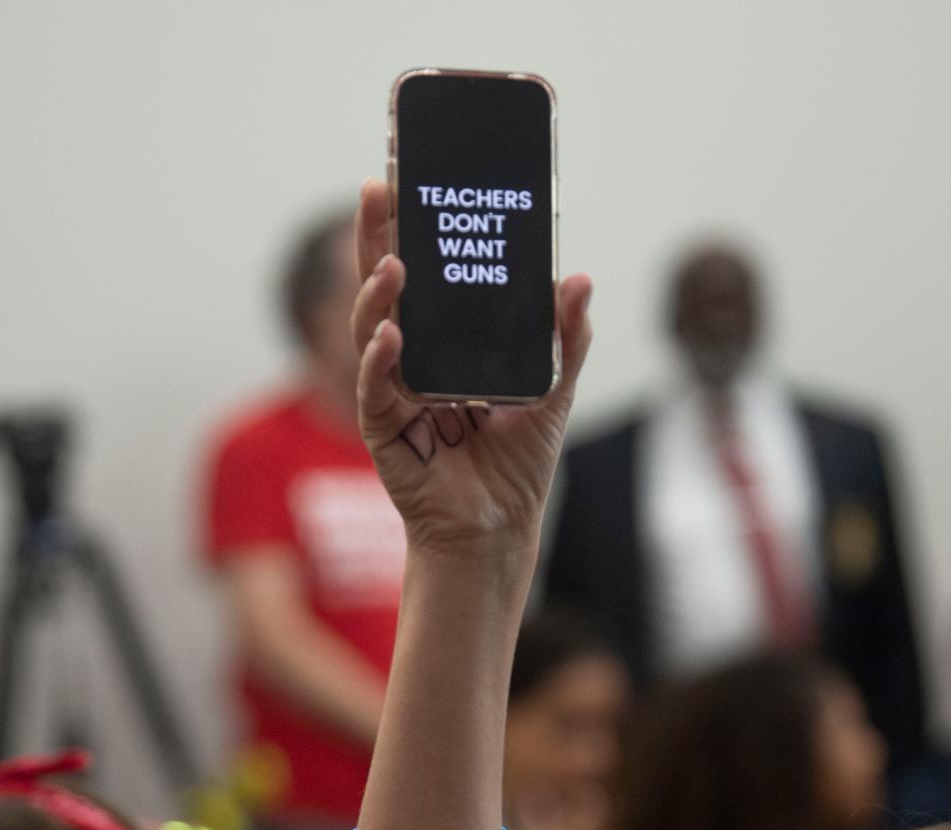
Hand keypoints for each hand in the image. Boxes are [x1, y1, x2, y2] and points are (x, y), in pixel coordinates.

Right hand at [351, 179, 592, 560]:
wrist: (496, 530)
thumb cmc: (515, 467)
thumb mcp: (552, 392)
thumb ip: (565, 338)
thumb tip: (578, 278)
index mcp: (445, 346)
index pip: (423, 276)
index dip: (410, 228)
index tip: (407, 178)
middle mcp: (412, 362)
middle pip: (384, 288)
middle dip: (376, 237)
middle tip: (378, 189)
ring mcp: (393, 394)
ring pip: (372, 331)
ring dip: (376, 294)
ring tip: (394, 264)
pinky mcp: (385, 431)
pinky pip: (375, 390)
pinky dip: (379, 361)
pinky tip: (391, 336)